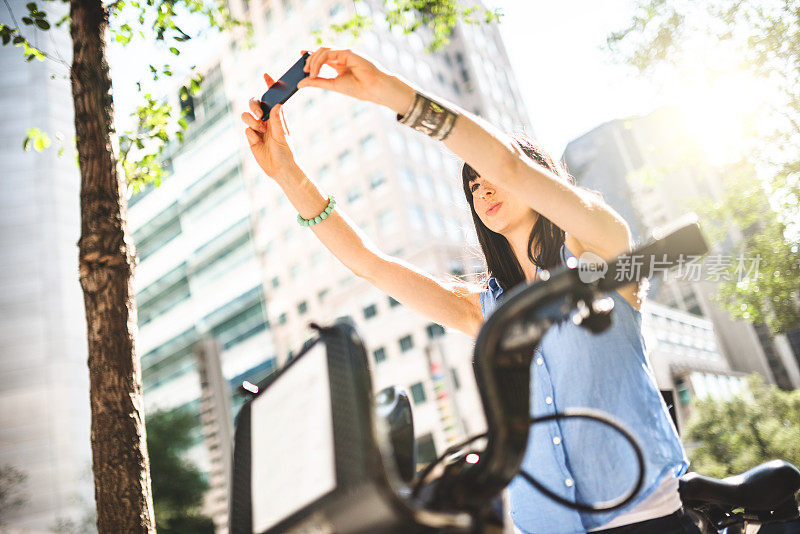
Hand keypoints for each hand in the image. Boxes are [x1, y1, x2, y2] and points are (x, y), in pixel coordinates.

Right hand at [241, 73, 297, 180]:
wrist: (279, 169)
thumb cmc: (286, 152)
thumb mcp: (282, 136)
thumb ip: (277, 121)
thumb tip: (278, 104)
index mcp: (276, 116)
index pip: (271, 98)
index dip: (269, 86)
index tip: (266, 75)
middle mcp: (266, 120)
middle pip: (253, 103)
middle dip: (253, 106)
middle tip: (259, 114)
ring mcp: (257, 128)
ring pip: (246, 116)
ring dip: (252, 121)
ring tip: (260, 131)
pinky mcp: (251, 138)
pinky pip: (246, 130)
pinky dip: (252, 135)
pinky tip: (258, 142)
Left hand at [297, 47, 413, 112]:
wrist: (374, 89)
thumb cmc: (358, 88)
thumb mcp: (333, 85)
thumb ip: (317, 82)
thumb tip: (301, 83)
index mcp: (340, 64)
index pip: (322, 56)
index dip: (310, 54)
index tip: (300, 56)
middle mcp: (341, 57)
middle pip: (320, 52)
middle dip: (309, 60)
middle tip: (303, 71)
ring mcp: (344, 53)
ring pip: (322, 51)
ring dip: (313, 61)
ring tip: (309, 74)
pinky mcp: (347, 52)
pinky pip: (328, 53)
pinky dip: (319, 62)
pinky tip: (315, 71)